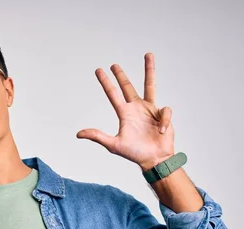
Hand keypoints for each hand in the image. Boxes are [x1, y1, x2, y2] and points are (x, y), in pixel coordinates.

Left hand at [76, 53, 173, 170]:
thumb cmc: (135, 153)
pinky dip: (163, 121)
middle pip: (127, 86)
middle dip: (121, 75)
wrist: (155, 159)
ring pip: (149, 85)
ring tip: (148, 54)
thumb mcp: (114, 144)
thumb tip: (79, 134)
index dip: (106, 82)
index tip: (99, 70)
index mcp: (124, 113)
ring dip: (149, 70)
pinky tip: (162, 130)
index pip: (113, 94)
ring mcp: (149, 110)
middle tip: (114, 64)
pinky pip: (164, 112)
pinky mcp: (162, 114)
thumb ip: (98, 136)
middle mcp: (136, 108)